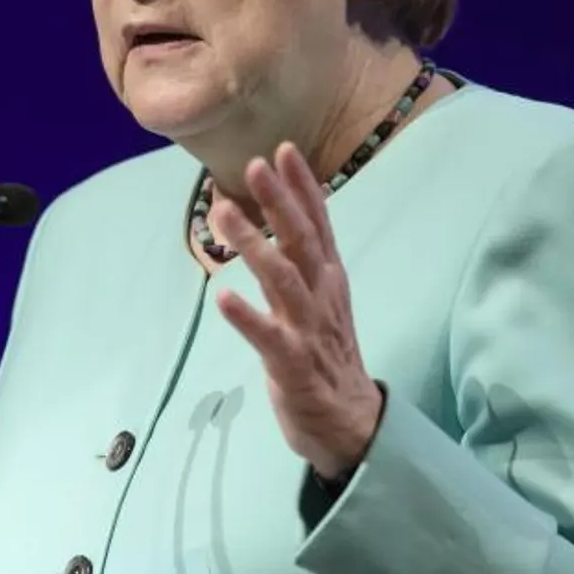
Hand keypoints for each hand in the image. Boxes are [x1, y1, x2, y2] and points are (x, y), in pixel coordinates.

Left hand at [212, 143, 383, 479]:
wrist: (353, 424)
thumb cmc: (328, 356)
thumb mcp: (322, 300)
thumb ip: (305, 262)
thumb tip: (285, 217)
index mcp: (329, 280)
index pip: (318, 224)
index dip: (302, 187)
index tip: (283, 149)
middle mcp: (322, 297)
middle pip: (302, 241)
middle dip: (280, 201)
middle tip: (256, 164)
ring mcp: (309, 330)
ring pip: (282, 279)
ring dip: (254, 244)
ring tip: (223, 213)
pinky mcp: (293, 365)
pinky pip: (268, 337)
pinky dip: (245, 317)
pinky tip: (221, 297)